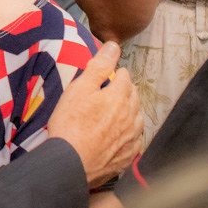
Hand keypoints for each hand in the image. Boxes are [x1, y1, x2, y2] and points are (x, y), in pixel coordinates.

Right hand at [46, 42, 142, 186]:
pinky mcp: (127, 155)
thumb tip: (113, 46)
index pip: (124, 76)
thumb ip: (99, 66)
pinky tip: (121, 135)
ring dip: (130, 111)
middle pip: (134, 95)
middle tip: (108, 91)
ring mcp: (131, 137)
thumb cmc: (71, 123)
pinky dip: (130, 134)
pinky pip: (135, 140)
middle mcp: (131, 116)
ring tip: (116, 111)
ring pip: (138, 117)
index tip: (104, 76)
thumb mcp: (80, 88)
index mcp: (120, 96)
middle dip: (124, 90)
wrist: (70, 162)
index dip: (114, 73)